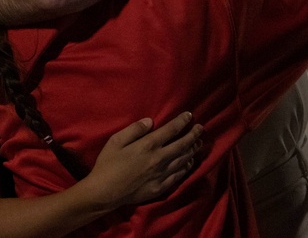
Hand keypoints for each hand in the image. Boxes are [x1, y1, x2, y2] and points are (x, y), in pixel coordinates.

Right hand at [86, 113, 202, 208]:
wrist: (105, 192)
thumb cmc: (108, 164)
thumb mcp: (116, 141)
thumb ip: (134, 130)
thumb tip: (150, 121)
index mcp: (148, 145)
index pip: (171, 130)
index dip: (181, 121)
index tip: (189, 115)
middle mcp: (159, 159)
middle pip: (182, 145)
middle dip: (193, 135)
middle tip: (201, 128)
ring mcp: (162, 174)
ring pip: (183, 160)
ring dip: (193, 150)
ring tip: (199, 143)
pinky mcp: (161, 187)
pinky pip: (178, 175)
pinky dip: (186, 167)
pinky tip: (189, 163)